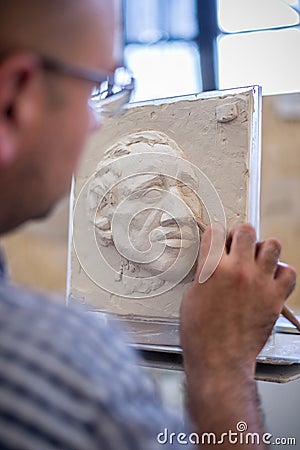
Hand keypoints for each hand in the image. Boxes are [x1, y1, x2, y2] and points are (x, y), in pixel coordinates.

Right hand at [180, 223, 296, 375]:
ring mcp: (259, 282)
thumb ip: (205, 273)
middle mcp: (237, 270)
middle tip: (238, 247)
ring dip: (264, 250)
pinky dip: (282, 273)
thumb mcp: (192, 295)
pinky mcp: (275, 298)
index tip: (217, 241)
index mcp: (211, 269)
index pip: (215, 231)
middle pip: (246, 230)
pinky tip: (270, 279)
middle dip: (240, 235)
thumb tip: (214, 263)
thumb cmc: (200, 333)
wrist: (219, 359)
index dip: (215, 235)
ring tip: (257, 261)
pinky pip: (289, 272)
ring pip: (272, 245)